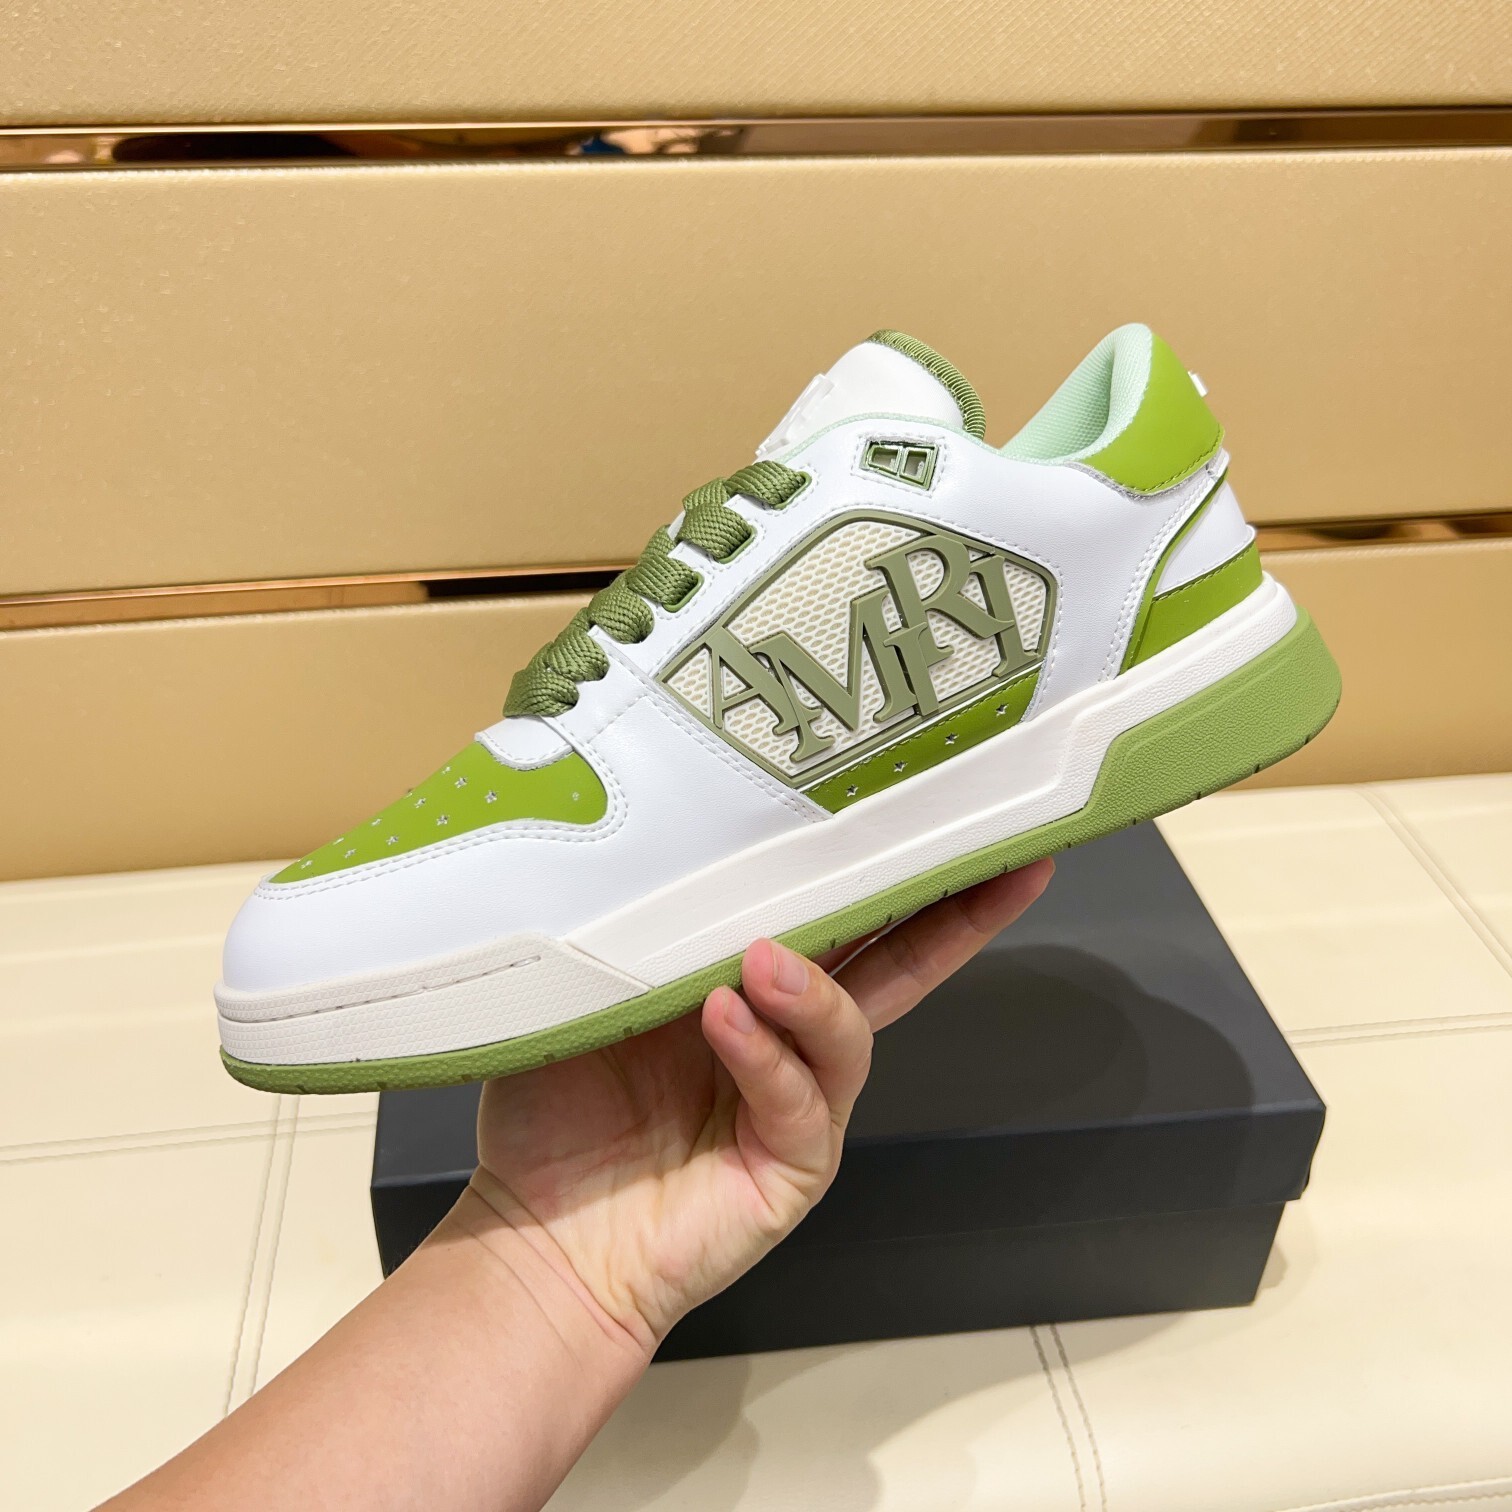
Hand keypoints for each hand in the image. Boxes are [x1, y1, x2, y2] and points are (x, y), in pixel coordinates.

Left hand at [464, 860, 1053, 1353]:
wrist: (532, 1240)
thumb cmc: (553, 1112)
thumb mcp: (585, 997)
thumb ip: (630, 934)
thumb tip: (660, 844)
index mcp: (745, 985)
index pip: (830, 918)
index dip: (879, 867)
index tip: (932, 804)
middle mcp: (788, 1041)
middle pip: (892, 966)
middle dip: (953, 913)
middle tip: (999, 858)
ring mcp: (796, 1106)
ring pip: (848, 1033)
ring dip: (814, 991)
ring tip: (762, 960)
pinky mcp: (792, 1168)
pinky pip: (796, 1102)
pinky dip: (764, 1056)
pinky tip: (724, 1021)